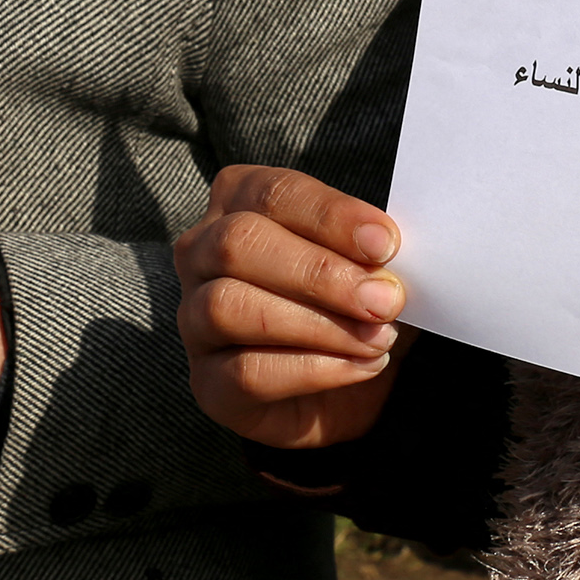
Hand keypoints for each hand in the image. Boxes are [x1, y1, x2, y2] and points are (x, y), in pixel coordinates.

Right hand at [172, 165, 404, 448]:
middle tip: (385, 300)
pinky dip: (315, 369)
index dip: (330, 216)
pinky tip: (362, 367)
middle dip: (320, 273)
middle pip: (239, 243)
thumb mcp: (369, 263)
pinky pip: (246, 373)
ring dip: (316, 323)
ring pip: (229, 306)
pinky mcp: (207, 383)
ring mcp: (194, 319)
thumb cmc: (353, 302)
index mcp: (238, 201)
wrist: (347, 386)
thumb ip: (371, 250)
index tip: (385, 243)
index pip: (273, 194)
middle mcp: (201, 253)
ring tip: (377, 337)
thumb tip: (385, 251)